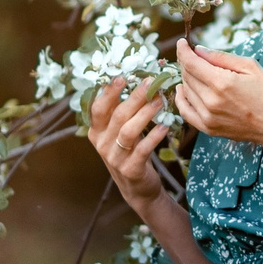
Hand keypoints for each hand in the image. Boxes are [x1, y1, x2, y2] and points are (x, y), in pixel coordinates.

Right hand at [88, 77, 168, 209]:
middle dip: (134, 97)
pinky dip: (154, 137)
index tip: (122, 75)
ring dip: (145, 114)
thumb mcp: (121, 132)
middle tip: (150, 82)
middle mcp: (102, 144)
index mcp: (97, 131)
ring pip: (128, 131)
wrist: (138, 188)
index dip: (108, 92)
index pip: (98, 108)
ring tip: (160, 101)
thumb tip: (140, 82)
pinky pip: (142, 150)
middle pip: (117, 115)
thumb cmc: (131, 152)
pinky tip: (164, 126)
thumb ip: (124, 112)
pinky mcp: (130, 170)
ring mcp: (114, 158)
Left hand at [174, 39, 262, 148]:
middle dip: (187, 62)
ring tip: (195, 71)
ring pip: (185, 91)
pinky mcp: (208, 128)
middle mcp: (210, 100)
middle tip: (193, 56)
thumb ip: (221, 57)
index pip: (190, 63)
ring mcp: (207, 117)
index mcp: (222, 82)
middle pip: (187, 76)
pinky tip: (183, 89)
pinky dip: (181, 99)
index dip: (183, 51)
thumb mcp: (250, 67)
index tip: (182, 43)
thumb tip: (198, 50)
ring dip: (187, 78)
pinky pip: (185, 111)